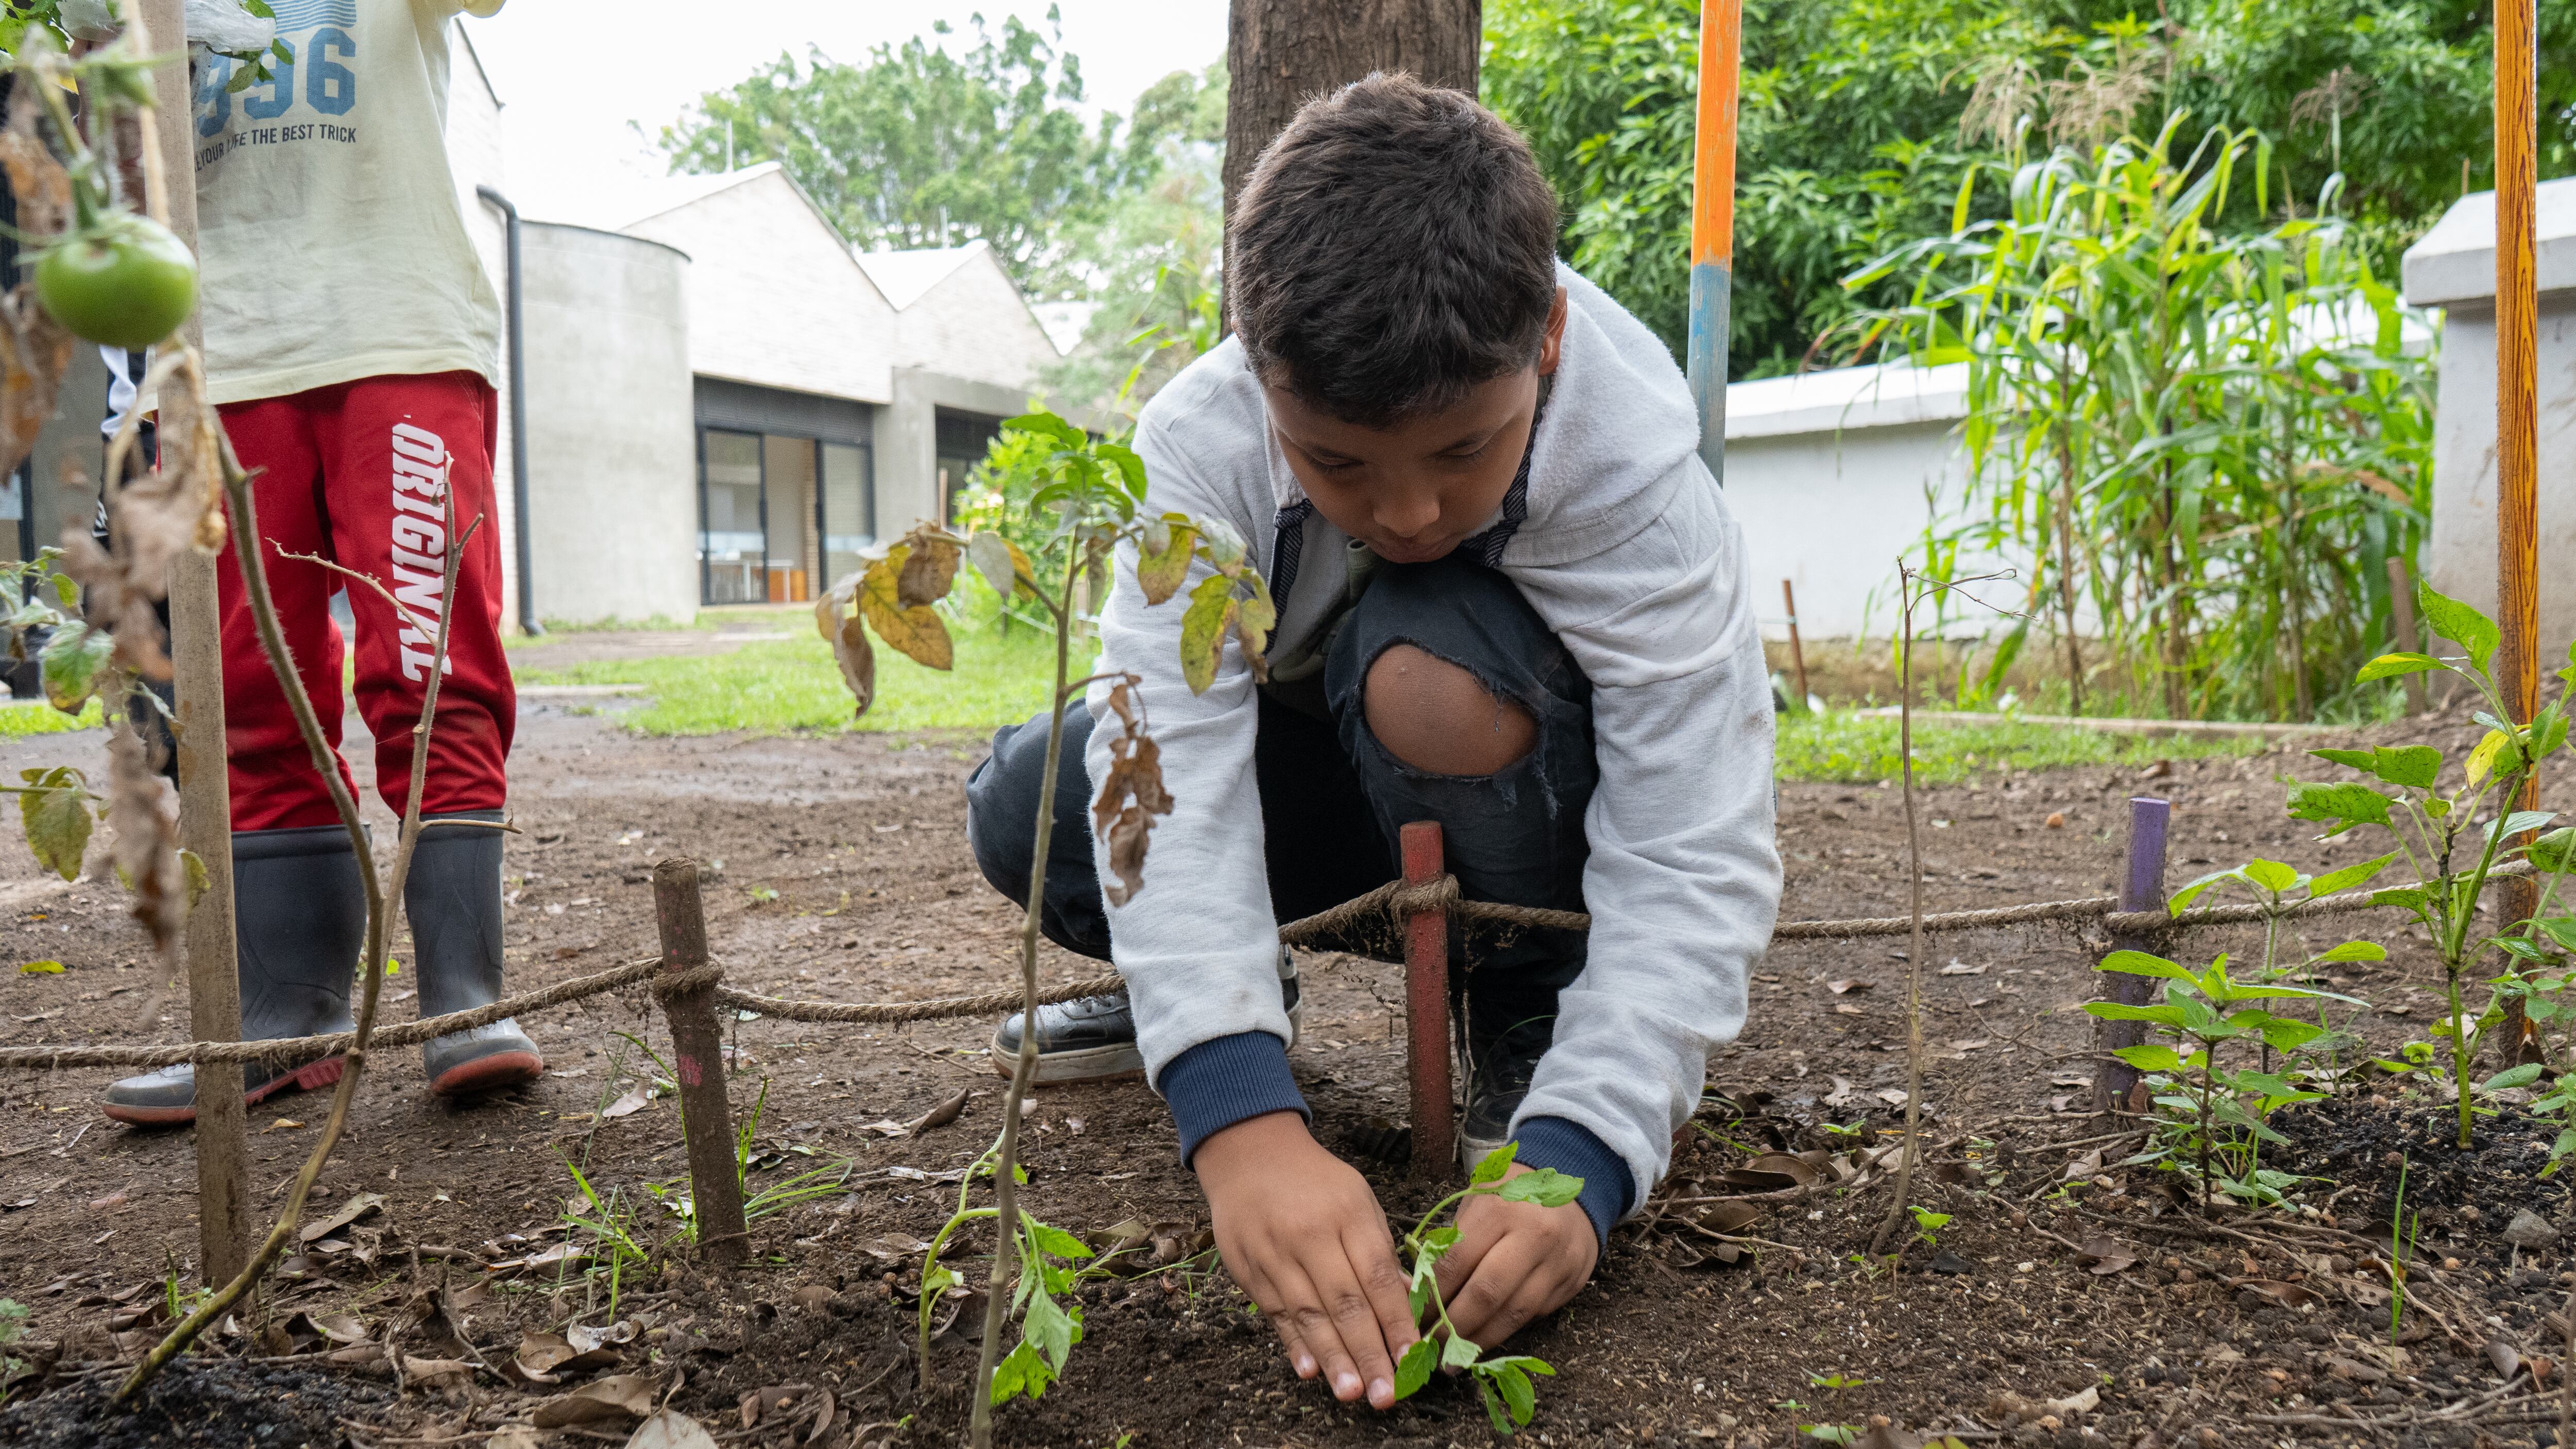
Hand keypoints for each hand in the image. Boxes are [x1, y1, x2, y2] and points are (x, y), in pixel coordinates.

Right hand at [1194, 1110, 1418, 1408]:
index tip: (1412, 1358)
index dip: (1396, 1322)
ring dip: (1332, 1358)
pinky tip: (1309, 1370)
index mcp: (1348, 1214)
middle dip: (1367, 1352)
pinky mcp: (1248, 1268)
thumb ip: (1379, 1249)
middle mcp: (1311, 1235)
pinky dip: (1292, 1343)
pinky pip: (1274, 1312)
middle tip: (1385, 1394)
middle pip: (1345, 1303)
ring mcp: (1275, 1253)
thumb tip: (1403, 1302)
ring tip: (1352, 1393)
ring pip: (1308, 1314)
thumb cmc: (1315, 1181)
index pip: (1378, 1277)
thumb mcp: (1358, 1199)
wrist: (1249, 1153)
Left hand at [1434, 1162, 1597, 1346]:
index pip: (1456, 1262)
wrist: (1575, 1197)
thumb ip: (1450, 1242)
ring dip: (1478, 1341)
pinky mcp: (1570, 1284)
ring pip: (1512, 1314)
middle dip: (1453, 1327)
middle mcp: (1533, 1236)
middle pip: (1486, 1294)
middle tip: (1430, 1347)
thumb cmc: (1511, 1200)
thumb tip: (1417, 1292)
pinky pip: (1532, 1316)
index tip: (1413, 1318)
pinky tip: (1482, 1342)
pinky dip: (1503, 1332)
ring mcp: (1556, 1262)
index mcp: (1499, 1210)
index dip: (1431, 1296)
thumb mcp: (1476, 1204)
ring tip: (1452, 1359)